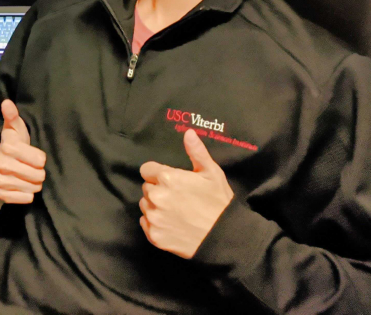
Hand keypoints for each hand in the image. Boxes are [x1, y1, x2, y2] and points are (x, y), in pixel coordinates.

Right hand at [0, 99, 46, 203]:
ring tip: (27, 176)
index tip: (35, 155)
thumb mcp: (16, 128)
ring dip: (33, 183)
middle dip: (39, 172)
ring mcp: (0, 180)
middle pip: (38, 175)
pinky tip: (22, 186)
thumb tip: (7, 102)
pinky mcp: (0, 194)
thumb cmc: (14, 144)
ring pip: (32, 188)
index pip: (40, 159)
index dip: (40, 158)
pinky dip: (27, 194)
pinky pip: (24, 198)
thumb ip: (13, 115)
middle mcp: (1, 164)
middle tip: (32, 167)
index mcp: (8, 147)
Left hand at [138, 129, 233, 258]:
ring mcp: (154, 218)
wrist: (224, 238)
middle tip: (177, 198)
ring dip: (155, 206)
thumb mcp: (212, 173)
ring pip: (145, 205)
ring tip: (175, 211)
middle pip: (146, 187)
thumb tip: (188, 132)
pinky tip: (171, 224)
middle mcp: (156, 197)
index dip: (158, 174)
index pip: (147, 170)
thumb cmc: (219, 203)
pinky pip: (145, 223)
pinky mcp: (154, 236)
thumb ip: (196, 152)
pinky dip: (155, 223)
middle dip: (158, 189)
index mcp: (167, 178)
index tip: (170, 181)